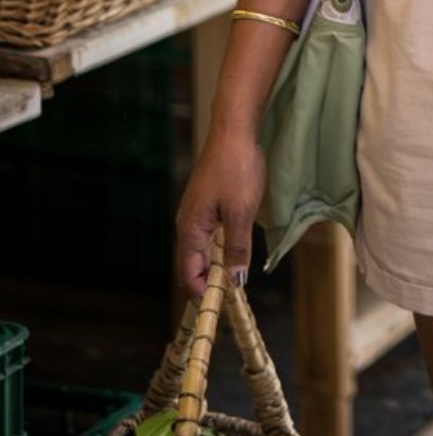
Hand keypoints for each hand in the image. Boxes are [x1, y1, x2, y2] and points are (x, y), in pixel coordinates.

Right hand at [176, 131, 265, 298]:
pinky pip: (209, 234)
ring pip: (203, 249)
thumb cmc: (237, 169)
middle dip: (212, 281)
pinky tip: (236, 246)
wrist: (233, 130)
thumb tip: (235, 281)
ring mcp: (196, 212)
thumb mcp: (241, 213)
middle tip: (236, 292)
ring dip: (217, 263)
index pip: (189, 274)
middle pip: (194, 264)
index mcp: (190, 229)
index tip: (225, 304)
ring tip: (237, 275)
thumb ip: (237, 249)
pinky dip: (220, 246)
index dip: (205, 293)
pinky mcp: (206, 202)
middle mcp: (187, 223)